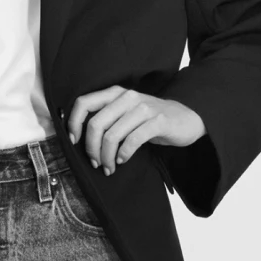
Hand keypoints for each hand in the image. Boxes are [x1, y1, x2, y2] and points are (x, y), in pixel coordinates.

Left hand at [66, 85, 203, 172]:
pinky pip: (133, 140)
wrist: (187, 118)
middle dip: (91, 148)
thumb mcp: (125, 113)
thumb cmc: (150, 119)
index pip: (84, 103)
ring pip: (112, 135)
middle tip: (95, 162)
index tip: (73, 141)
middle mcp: (127, 97)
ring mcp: (143, 108)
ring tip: (109, 167)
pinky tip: (123, 161)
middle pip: (96, 124)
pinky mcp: (158, 121)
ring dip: (107, 156)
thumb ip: (106, 117)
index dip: (74, 122)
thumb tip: (79, 137)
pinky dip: (124, 154)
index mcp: (114, 93)